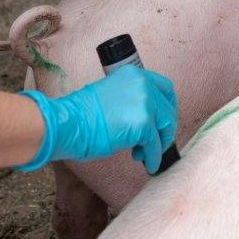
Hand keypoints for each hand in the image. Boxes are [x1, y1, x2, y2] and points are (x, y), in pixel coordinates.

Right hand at [16, 65, 178, 172]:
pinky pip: (156, 145)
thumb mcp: (112, 95)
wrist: (69, 123)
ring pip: (164, 128)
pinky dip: (153, 157)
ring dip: (158, 144)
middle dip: (164, 129)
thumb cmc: (83, 114)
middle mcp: (143, 84)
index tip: (163, 121)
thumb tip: (148, 120)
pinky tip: (147, 164)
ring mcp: (144, 103)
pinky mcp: (142, 124)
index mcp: (135, 74)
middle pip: (168, 109)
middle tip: (156, 142)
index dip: (168, 107)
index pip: (165, 88)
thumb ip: (132, 100)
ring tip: (142, 154)